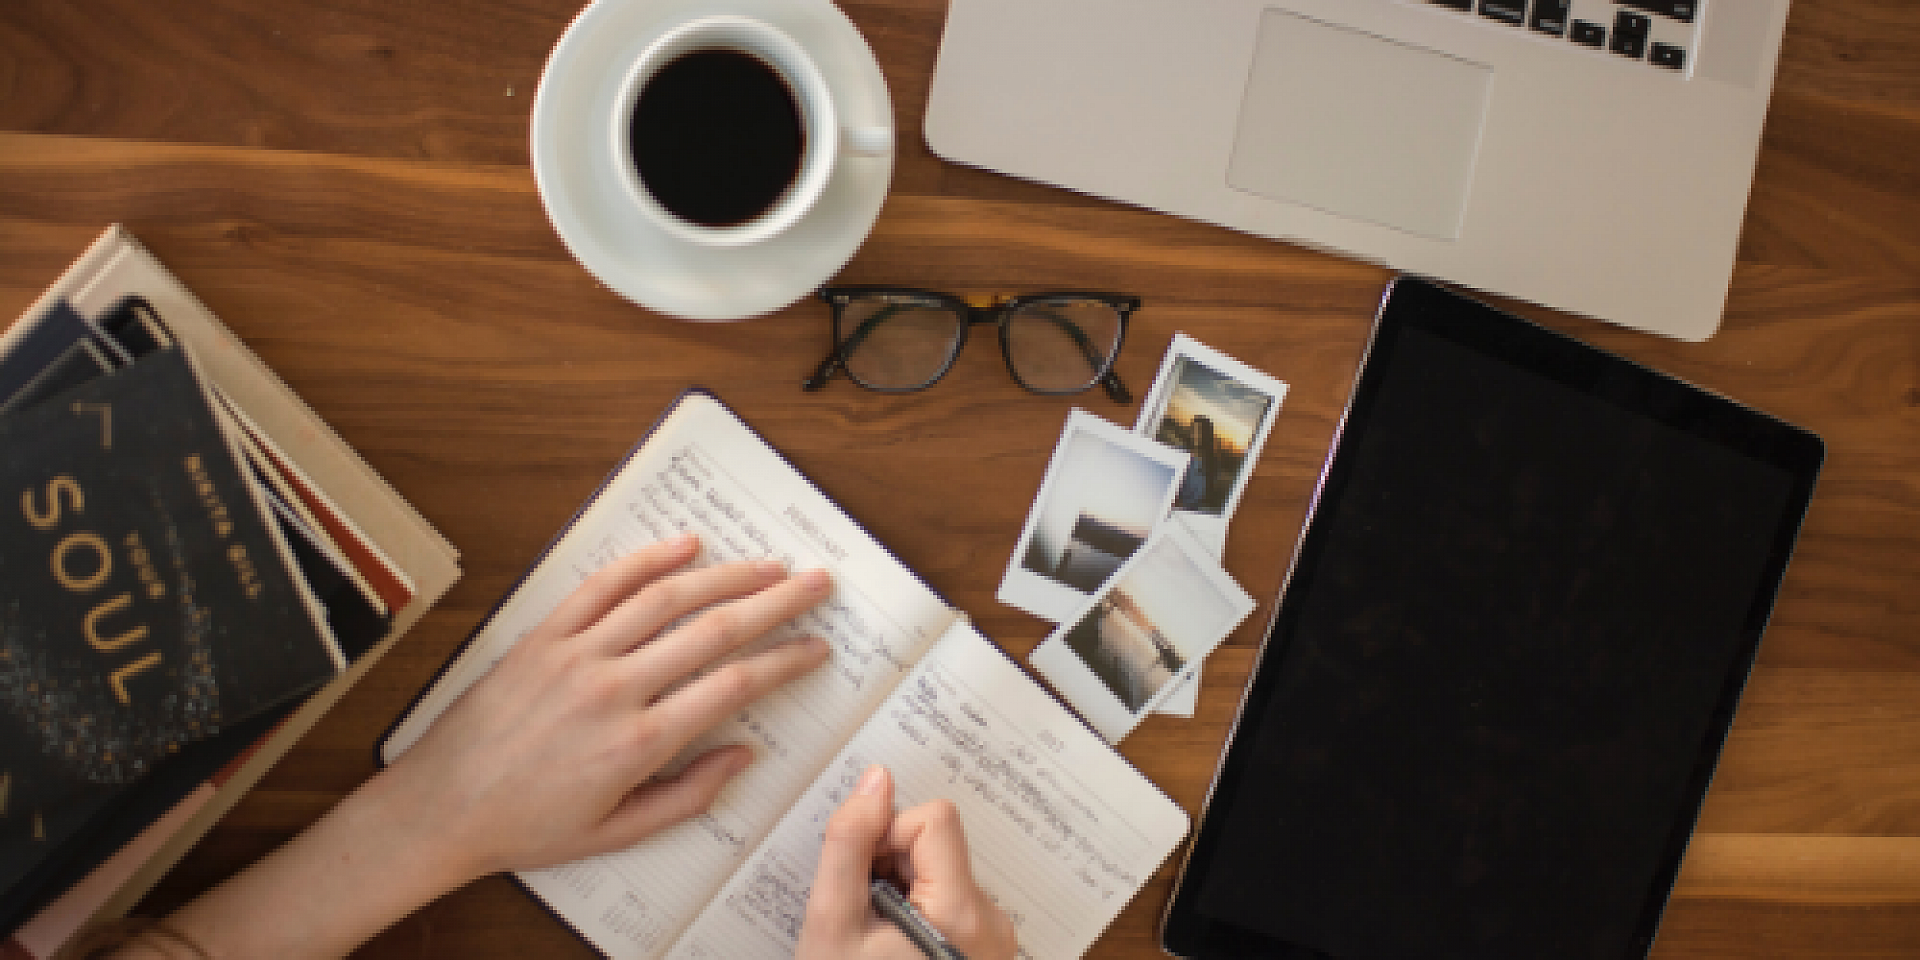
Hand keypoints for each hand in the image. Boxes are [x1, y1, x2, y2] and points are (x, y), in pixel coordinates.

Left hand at [361, 533, 831, 881]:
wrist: (441, 807)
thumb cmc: (529, 826)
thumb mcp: (617, 833)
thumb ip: (688, 796)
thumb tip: (744, 755)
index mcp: (638, 743)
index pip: (733, 686)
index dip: (785, 662)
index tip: (816, 648)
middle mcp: (613, 689)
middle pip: (713, 630)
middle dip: (776, 602)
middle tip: (817, 584)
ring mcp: (576, 655)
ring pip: (665, 598)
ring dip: (726, 575)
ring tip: (769, 564)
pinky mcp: (544, 636)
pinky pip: (602, 586)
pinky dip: (647, 560)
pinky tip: (686, 546)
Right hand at [797, 765, 1018, 959]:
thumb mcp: (832, 923)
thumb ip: (849, 843)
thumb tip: (876, 780)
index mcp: (962, 914)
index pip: (933, 820)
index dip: (885, 838)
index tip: (862, 882)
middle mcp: (992, 924)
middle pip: (937, 846)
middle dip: (890, 868)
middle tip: (863, 918)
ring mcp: (994, 941)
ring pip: (939, 873)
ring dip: (900, 892)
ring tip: (876, 941)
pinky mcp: (987, 950)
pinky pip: (950, 902)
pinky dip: (916, 914)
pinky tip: (893, 950)